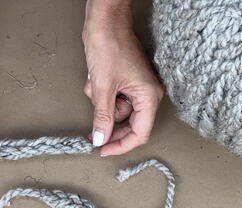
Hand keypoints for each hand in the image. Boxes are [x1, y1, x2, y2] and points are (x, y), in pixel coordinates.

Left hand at [83, 9, 163, 155]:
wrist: (104, 21)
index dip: (121, 145)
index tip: (104, 150)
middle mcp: (148, 94)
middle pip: (129, 124)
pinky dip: (102, 94)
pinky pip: (113, 98)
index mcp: (149, 96)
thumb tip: (101, 139)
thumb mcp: (102, 87)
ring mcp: (138, 88)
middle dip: (108, 124)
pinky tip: (96, 79)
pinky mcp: (127, 82)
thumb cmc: (109, 46)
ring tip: (94, 85)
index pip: (139, 133)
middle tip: (92, 134)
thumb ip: (102, 117)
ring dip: (101, 103)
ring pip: (117, 110)